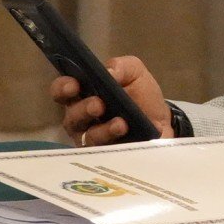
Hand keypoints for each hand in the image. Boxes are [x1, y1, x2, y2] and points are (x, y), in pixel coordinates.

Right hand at [49, 55, 172, 145]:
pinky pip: (105, 155)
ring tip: (120, 124)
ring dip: (103, 130)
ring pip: (87, 138)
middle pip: (71, 118)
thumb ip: (121, 67)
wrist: (162, 121)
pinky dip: (116, 144)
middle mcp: (81, 119)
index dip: (63, 88)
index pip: (61, 91)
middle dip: (83, 110)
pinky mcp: (107, 156)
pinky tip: (128, 136)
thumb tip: (109, 72)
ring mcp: (92, 140)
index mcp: (83, 94)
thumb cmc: (140, 95)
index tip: (74, 85)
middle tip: (98, 105)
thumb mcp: (135, 73)